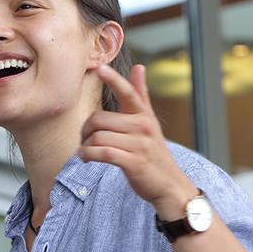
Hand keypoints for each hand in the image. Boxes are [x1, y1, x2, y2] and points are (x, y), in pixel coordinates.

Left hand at [79, 64, 195, 216]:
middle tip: (84, 139)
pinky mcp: (134, 163)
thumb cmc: (153, 152)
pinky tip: (86, 158)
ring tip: (85, 151)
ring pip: (98, 138)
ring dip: (85, 146)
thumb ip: (140, 96)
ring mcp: (140, 145)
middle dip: (85, 130)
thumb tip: (139, 67)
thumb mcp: (149, 122)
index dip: (114, 80)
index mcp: (144, 115)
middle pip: (100, 119)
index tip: (100, 68)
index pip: (129, 93)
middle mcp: (143, 127)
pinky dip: (89, 156)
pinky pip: (103, 153)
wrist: (168, 184)